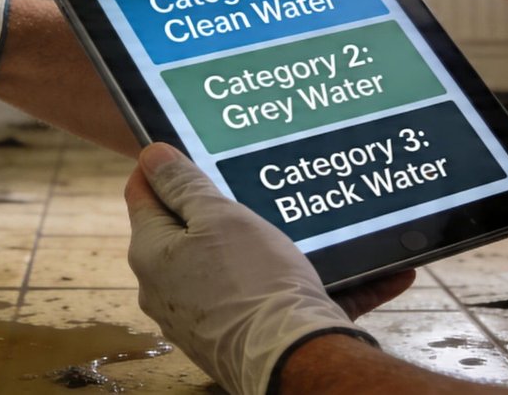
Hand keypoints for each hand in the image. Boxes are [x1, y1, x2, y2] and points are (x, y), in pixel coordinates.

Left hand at [125, 143, 385, 394]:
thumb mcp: (218, 218)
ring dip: (264, 244)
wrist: (294, 360)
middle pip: (185, 231)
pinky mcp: (236, 338)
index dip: (160, 167)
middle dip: (216, 206)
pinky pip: (268, 299)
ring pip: (231, 265)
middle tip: (248, 180)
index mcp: (152, 253)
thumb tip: (150, 155)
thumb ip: (183, 185)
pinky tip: (365, 271)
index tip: (184, 147)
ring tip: (304, 220)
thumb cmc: (252, 282)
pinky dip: (305, 282)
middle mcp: (166, 288)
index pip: (142, 195)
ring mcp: (200, 316)